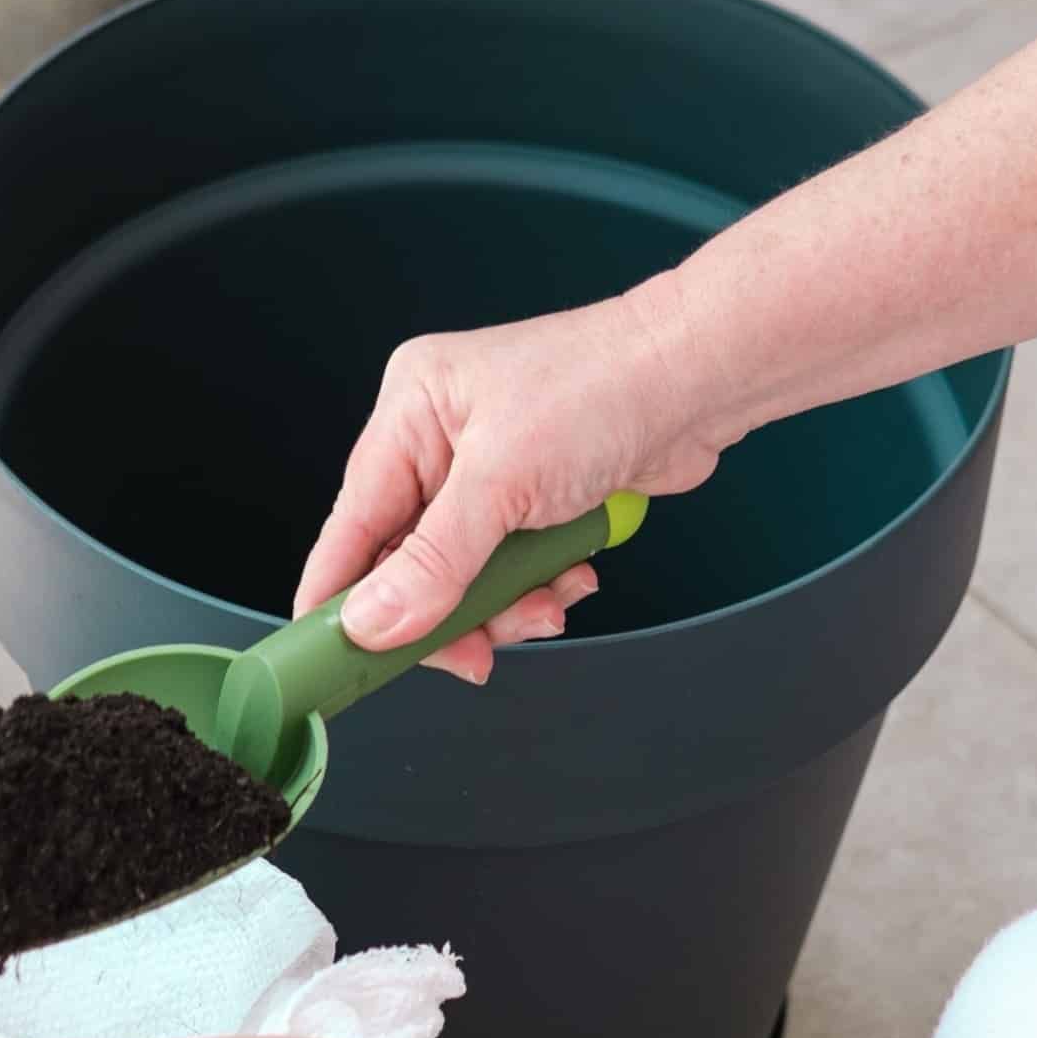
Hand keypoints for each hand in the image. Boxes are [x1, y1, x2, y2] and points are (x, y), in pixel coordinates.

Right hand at [296, 278, 732, 683]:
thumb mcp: (503, 484)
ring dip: (506, 604)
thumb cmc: (604, 388)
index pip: (352, 525)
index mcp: (411, 414)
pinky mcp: (536, 498)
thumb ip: (433, 562)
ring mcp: (491, 471)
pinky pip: (513, 569)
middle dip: (449, 611)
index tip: (336, 660)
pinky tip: (572, 577)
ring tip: (547, 602)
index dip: (342, 597)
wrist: (700, 377)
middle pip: (409, 562)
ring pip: (465, 576)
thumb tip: (372, 622)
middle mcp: (441, 441)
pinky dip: (540, 586)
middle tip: (475, 652)